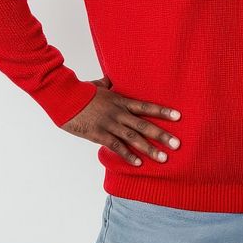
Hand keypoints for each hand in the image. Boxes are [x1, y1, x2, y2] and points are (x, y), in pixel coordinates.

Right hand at [60, 76, 180, 165]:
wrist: (64, 98)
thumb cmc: (81, 91)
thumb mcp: (98, 85)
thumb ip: (108, 85)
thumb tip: (110, 80)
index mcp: (121, 100)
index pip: (146, 106)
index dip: (163, 112)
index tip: (178, 117)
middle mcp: (119, 113)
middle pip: (144, 125)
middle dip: (162, 135)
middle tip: (177, 144)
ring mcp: (109, 124)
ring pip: (133, 138)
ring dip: (149, 149)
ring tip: (163, 158)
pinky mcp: (98, 135)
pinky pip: (116, 146)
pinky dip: (128, 155)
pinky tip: (138, 163)